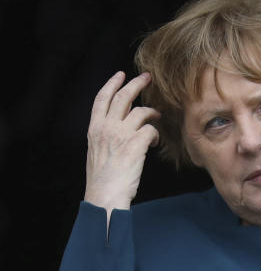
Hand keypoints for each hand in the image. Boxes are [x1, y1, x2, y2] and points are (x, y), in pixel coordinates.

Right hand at [83, 71, 160, 219]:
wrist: (105, 195)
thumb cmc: (103, 177)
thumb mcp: (97, 150)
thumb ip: (106, 133)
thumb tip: (123, 119)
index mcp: (94, 128)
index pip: (101, 99)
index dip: (112, 84)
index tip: (121, 74)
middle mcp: (106, 128)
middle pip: (123, 97)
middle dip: (137, 84)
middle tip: (148, 77)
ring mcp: (121, 135)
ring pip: (141, 111)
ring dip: (152, 112)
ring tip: (157, 116)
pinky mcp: (135, 144)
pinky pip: (151, 130)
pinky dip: (155, 134)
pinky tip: (153, 143)